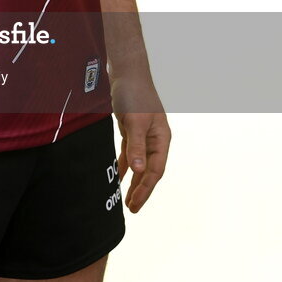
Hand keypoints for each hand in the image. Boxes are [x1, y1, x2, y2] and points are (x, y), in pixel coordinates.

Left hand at [111, 76, 171, 213]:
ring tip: (126, 199)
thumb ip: (137, 146)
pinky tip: (119, 176)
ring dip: (133, 181)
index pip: (155, 170)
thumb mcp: (135, 121)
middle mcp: (155, 139)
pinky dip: (125, 165)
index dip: (145, 189)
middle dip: (141, 190)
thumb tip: (138, 171)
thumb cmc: (134, 94)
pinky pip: (130, 153)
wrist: (127, 72)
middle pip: (149, 170)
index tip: (135, 204)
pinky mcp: (132, 130)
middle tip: (131, 209)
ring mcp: (143, 135)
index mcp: (162, 138)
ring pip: (139, 164)